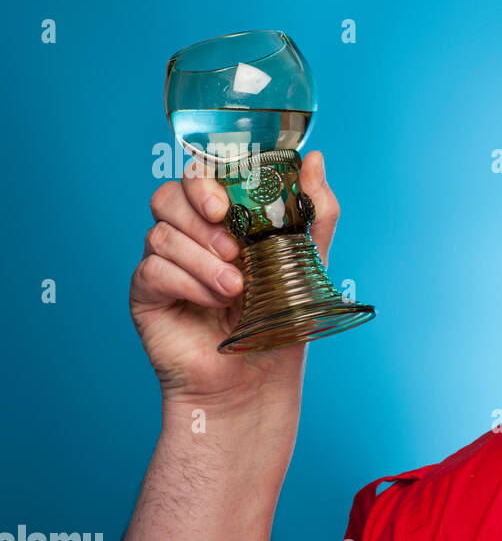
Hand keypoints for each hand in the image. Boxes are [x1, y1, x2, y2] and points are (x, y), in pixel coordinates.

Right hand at [129, 151, 338, 402]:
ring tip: (236, 289)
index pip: (198, 177)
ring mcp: (164, 265)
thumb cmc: (280, 324)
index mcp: (223, 224)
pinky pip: (152, 269)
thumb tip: (315, 159)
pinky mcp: (146, 295)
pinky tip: (214, 301)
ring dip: (203, 259)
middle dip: (199, 214)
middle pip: (168, 195)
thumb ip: (313, 211)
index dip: (205, 180)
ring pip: (160, 233)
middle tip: (233, 246)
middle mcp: (189, 239)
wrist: (258, 381)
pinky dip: (187, 282)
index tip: (227, 205)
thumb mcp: (307, 262)